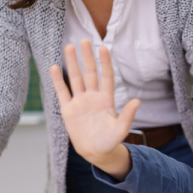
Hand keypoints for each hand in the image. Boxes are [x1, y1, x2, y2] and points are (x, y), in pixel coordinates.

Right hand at [50, 39, 139, 175]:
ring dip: (72, 63)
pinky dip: (58, 80)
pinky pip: (62, 92)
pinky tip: (54, 67)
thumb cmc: (111, 141)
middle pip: (90, 73)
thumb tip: (138, 101)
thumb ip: (128, 115)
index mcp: (107, 100)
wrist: (97, 152)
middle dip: (87, 57)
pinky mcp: (68, 109)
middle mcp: (93, 97)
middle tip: (84, 40)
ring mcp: (80, 102)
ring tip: (69, 46)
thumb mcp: (121, 129)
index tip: (104, 48)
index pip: (106, 77)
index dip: (105, 63)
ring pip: (75, 78)